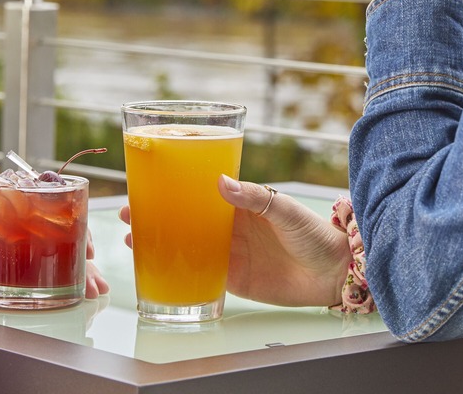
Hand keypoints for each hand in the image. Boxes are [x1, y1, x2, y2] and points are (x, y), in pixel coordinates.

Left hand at [0, 205, 108, 298]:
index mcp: (4, 210)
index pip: (49, 212)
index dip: (73, 229)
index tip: (88, 249)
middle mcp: (12, 226)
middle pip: (56, 238)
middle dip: (81, 260)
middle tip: (96, 283)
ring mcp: (8, 245)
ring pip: (49, 256)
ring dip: (73, 272)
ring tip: (92, 291)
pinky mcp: (1, 264)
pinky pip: (33, 270)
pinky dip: (53, 280)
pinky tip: (68, 292)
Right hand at [119, 177, 350, 306]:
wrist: (335, 273)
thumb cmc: (315, 234)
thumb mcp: (284, 210)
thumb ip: (254, 198)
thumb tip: (219, 182)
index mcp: (241, 205)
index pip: (200, 193)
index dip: (174, 189)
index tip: (147, 183)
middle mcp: (230, 227)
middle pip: (185, 218)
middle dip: (156, 215)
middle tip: (128, 212)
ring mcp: (229, 253)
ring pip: (186, 246)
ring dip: (159, 243)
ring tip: (131, 238)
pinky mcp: (233, 280)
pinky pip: (199, 276)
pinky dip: (176, 273)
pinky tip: (155, 271)